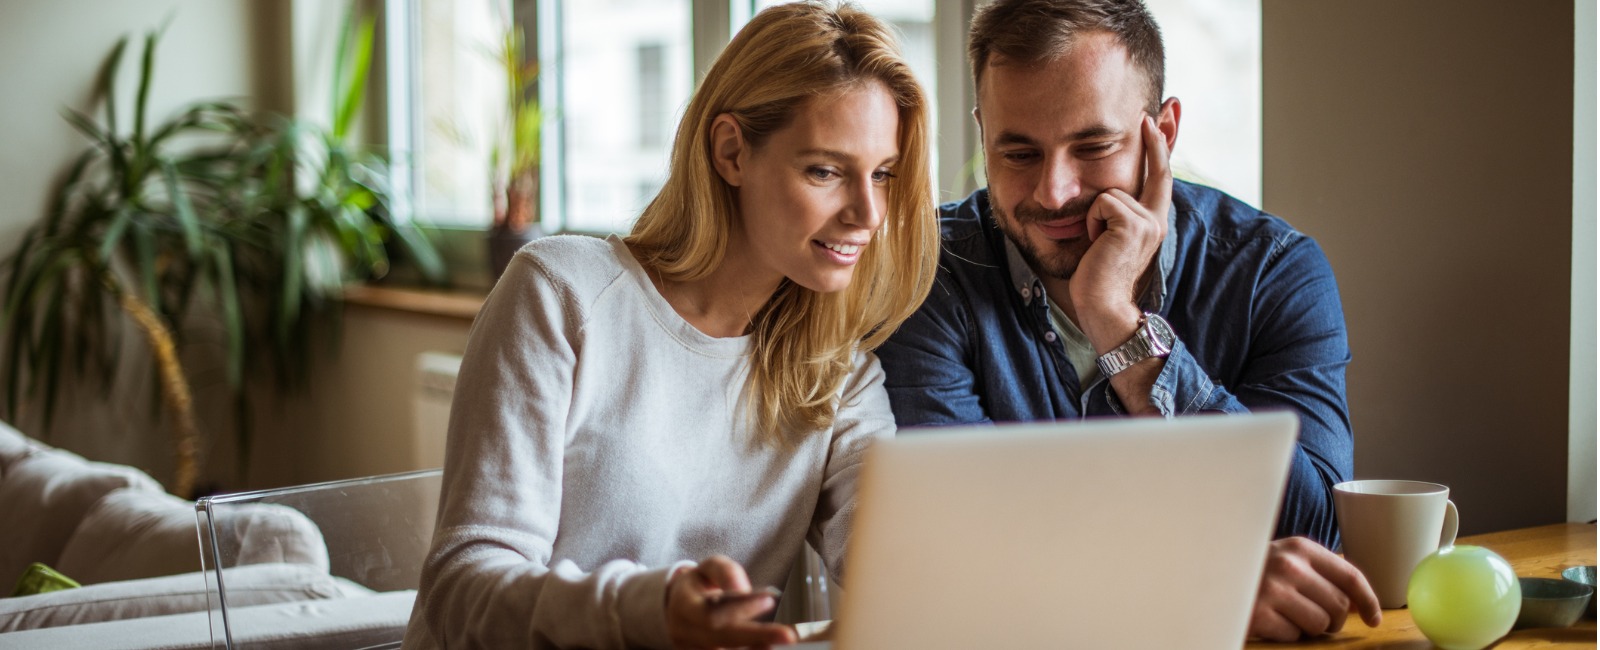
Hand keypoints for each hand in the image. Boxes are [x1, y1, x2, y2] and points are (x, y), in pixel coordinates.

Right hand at [665, 555, 796, 648]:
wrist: (677, 607)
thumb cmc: (699, 585)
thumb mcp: (708, 568)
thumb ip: (725, 572)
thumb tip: (742, 589)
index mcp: (684, 605)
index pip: (711, 612)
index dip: (739, 609)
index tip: (769, 599)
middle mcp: (685, 632)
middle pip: (722, 639)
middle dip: (756, 636)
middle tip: (788, 635)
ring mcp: (691, 649)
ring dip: (754, 649)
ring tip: (780, 642)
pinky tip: (766, 647)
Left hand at [1071, 114, 1172, 346]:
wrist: (1103, 306)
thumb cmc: (1097, 278)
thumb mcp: (1106, 238)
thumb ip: (1112, 214)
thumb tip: (1103, 195)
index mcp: (1152, 222)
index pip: (1160, 178)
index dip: (1160, 148)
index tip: (1158, 120)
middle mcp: (1157, 219)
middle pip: (1156, 170)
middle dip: (1155, 139)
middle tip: (1147, 114)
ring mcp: (1148, 221)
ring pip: (1110, 191)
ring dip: (1094, 215)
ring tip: (1097, 242)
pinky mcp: (1133, 223)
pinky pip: (1102, 202)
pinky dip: (1092, 221)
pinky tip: (1096, 243)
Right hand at [1250, 537, 1382, 641]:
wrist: (1206, 574)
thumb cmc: (1255, 571)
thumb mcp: (1287, 560)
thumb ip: (1319, 572)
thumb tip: (1359, 602)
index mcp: (1300, 548)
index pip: (1349, 575)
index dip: (1367, 600)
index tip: (1374, 618)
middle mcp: (1289, 565)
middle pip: (1339, 605)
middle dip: (1333, 619)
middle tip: (1313, 617)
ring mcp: (1273, 590)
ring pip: (1321, 624)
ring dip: (1309, 627)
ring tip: (1288, 616)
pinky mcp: (1259, 614)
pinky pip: (1293, 635)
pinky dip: (1285, 634)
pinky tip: (1270, 620)